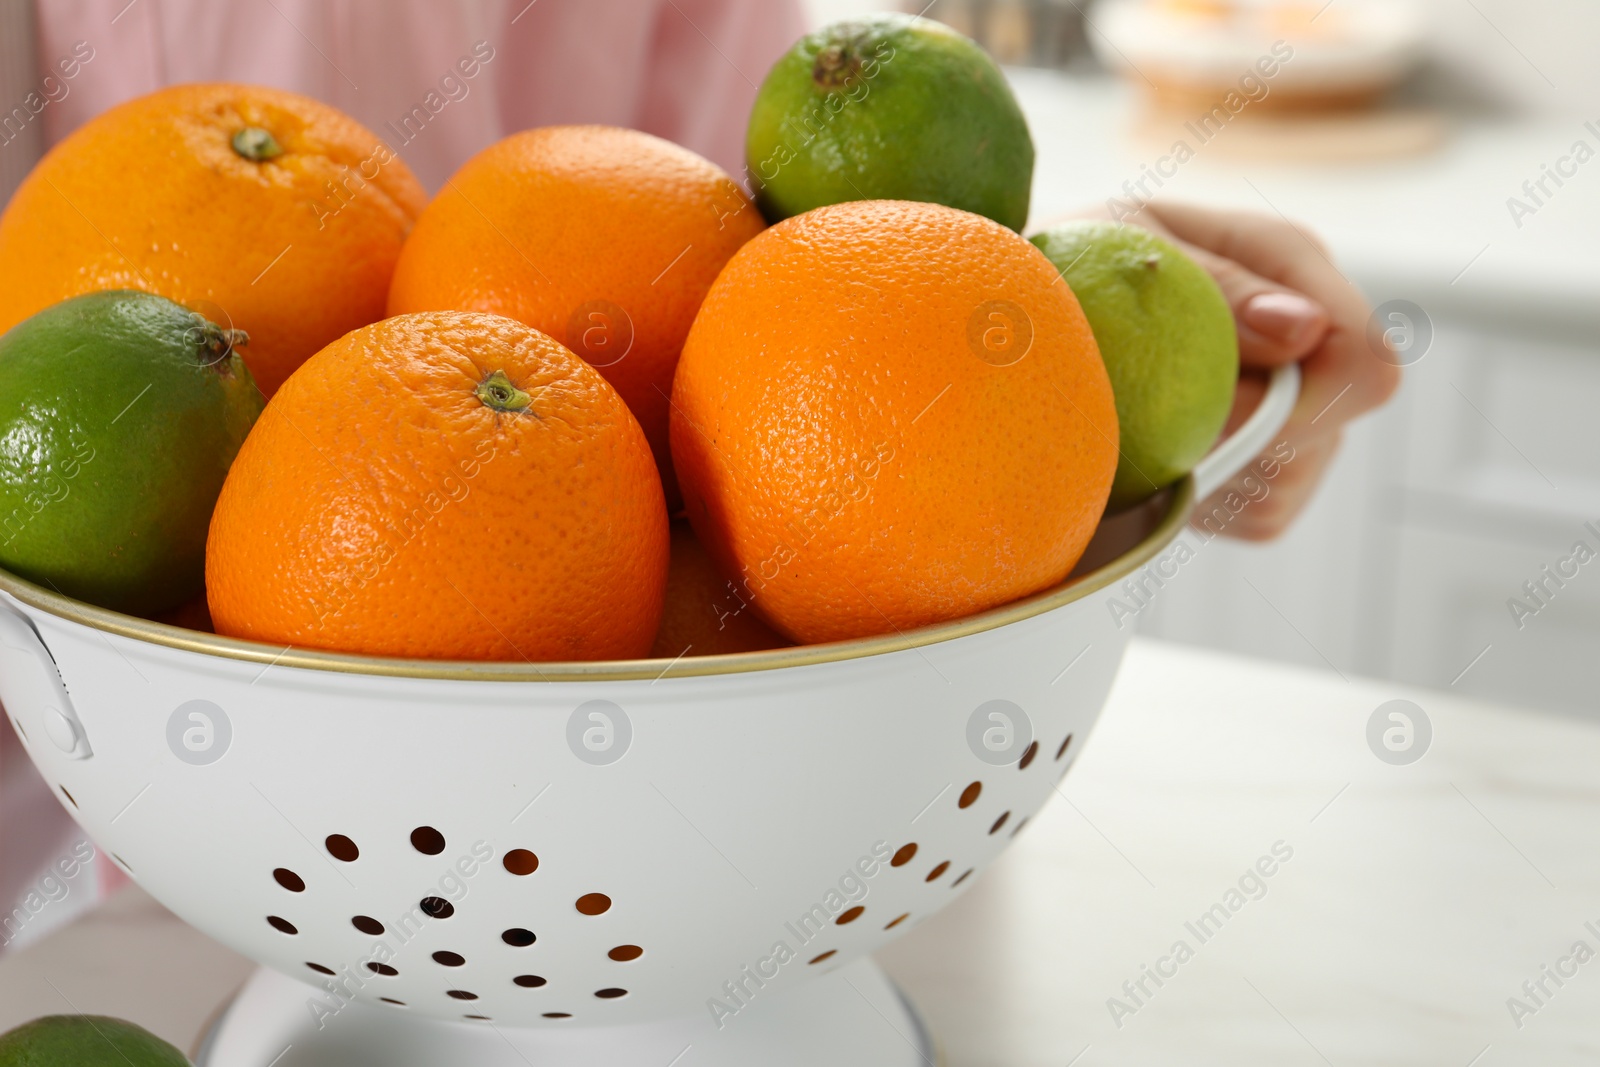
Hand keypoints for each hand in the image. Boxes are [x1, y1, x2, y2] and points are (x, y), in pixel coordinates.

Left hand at [1064, 201, 1399, 539]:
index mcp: (1292, 266)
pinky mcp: (1263, 471)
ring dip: (1206, 469)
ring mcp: (1295, 410)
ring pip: (1286, 484)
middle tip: (1145, 412)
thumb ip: (1219, 287)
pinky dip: (1198, 500)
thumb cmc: (1080, 256)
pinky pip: (1254, 516)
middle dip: (1232, 436)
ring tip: (1137, 428)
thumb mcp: (1130, 241)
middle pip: (1325, 436)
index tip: (1218, 405)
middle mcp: (1309, 341)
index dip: (1308, 402)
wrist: (1042, 304)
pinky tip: (1152, 461)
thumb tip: (1303, 328)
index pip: (1364, 363)